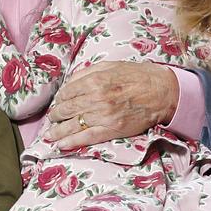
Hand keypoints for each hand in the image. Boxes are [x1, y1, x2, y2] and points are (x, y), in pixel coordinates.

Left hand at [47, 61, 178, 147]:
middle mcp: (96, 98)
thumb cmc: (135, 76)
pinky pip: (87, 137)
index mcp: (94, 80)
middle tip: (52, 118)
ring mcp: (103, 115)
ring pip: (73, 125)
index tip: (57, 103)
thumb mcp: (109, 66)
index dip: (59, 99)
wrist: (160, 91)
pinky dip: (72, 141)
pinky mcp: (112, 129)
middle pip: (67, 109)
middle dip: (56, 115)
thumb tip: (69, 83)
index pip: (67, 92)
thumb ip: (87, 73)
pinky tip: (61, 144)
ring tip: (50, 135)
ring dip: (58, 131)